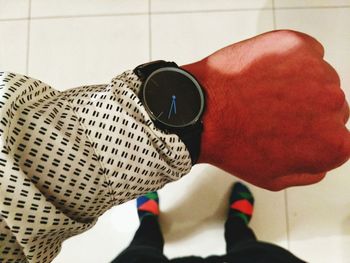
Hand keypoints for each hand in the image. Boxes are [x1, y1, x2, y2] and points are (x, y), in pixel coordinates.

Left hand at [182, 30, 349, 190]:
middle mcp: (333, 105)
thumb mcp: (273, 178)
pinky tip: (263, 74)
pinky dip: (287, 60)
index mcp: (333, 143)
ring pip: (317, 77)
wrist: (202, 112)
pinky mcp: (296, 45)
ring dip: (296, 82)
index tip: (291, 128)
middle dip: (305, 108)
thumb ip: (310, 171)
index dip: (309, 132)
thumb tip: (323, 160)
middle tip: (271, 111)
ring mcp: (316, 71)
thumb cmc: (231, 144)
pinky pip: (303, 52)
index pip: (335, 135)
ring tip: (261, 93)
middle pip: (329, 104)